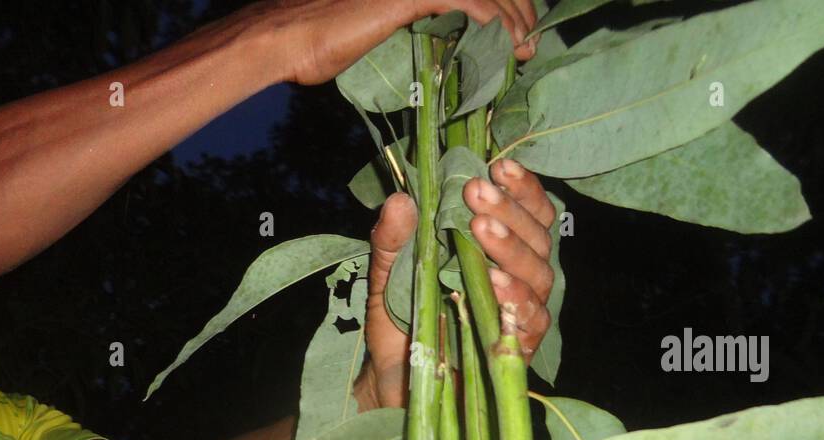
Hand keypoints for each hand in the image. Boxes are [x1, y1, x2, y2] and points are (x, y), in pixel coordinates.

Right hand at [267, 0, 538, 87]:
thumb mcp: (381, 31)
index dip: (506, 4)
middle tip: (530, 45)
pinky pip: (474, 4)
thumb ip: (417, 29)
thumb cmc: (323, 41)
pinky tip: (508, 47)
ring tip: (524, 50)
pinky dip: (496, 25)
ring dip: (515, 20)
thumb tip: (447, 48)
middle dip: (518, 10)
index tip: (520, 35)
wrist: (293, 38)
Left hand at [355, 158, 557, 411]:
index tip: (498, 166)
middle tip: (476, 192)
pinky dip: (515, 301)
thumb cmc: (397, 323)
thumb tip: (399, 199)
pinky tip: (495, 284)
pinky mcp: (516, 350)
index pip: (527, 213)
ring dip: (512, 249)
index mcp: (495, 252)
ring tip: (481, 230)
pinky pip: (530, 323)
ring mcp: (519, 315)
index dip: (520, 188)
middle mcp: (516, 279)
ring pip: (539, 276)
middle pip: (538, 239)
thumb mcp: (386, 275)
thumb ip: (392, 239)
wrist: (390, 380)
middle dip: (509, 211)